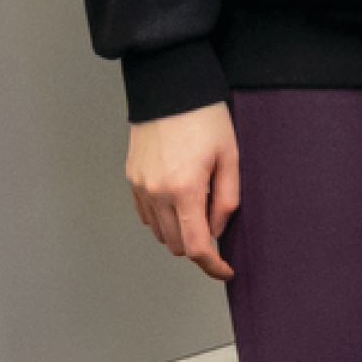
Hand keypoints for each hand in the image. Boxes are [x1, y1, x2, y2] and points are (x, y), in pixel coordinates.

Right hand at [126, 106, 240, 282]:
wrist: (170, 90)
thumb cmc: (206, 120)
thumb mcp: (230, 159)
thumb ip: (226, 200)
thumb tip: (217, 231)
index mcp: (183, 190)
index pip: (194, 246)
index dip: (212, 265)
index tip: (226, 270)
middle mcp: (156, 193)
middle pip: (175, 244)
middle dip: (198, 247)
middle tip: (218, 234)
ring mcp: (139, 186)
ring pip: (159, 231)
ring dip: (180, 233)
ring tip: (201, 211)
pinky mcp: (132, 178)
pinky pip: (146, 214)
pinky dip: (163, 219)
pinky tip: (180, 204)